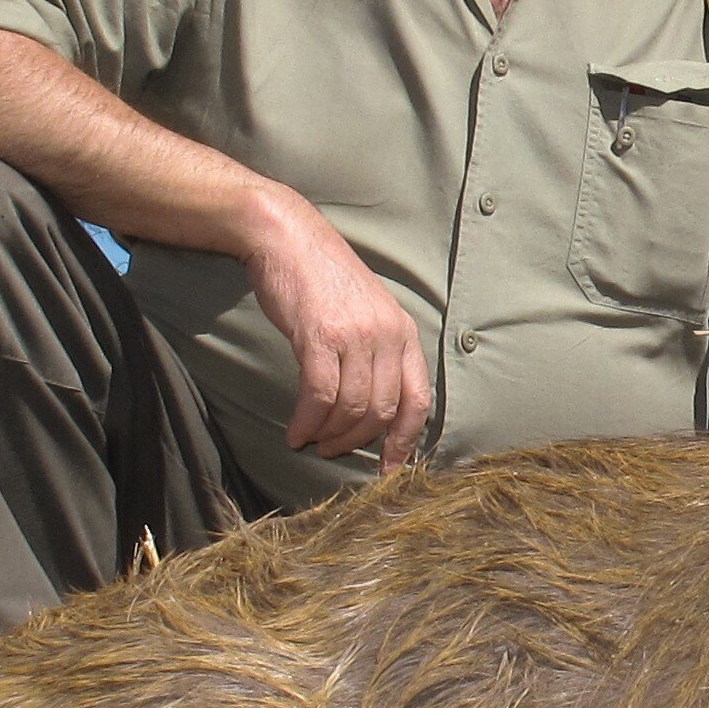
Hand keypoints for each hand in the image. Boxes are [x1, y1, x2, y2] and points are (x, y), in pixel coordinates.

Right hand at [242, 189, 430, 465]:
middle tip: (333, 451)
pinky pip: (320, 396)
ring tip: (312, 441)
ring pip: (352, 408)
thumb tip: (374, 409)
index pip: (419, 400)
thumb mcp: (367, 313)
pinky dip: (308, 422)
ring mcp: (356, 335)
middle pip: (383, 411)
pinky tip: (296, 432)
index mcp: (404, 333)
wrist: (288, 238)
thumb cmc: (323, 280)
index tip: (389, 469)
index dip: (405, 441)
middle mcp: (387, 335)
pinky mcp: (320, 335)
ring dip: (330, 435)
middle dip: (358, 441)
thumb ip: (377, 353)